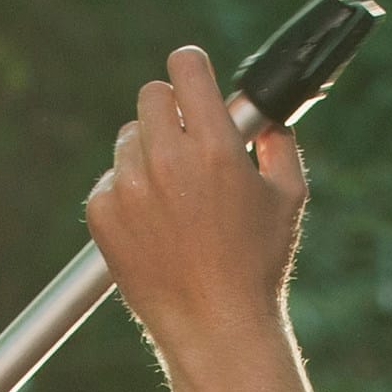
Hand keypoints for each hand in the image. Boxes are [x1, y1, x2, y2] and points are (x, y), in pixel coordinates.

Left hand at [86, 41, 307, 360]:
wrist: (215, 326)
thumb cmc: (258, 264)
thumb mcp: (288, 197)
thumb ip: (279, 144)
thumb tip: (266, 119)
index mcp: (213, 147)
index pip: (185, 66)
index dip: (191, 68)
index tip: (193, 79)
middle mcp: (166, 160)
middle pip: (151, 95)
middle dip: (170, 111)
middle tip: (186, 140)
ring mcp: (129, 187)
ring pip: (129, 138)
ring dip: (148, 152)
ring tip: (174, 194)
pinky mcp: (103, 214)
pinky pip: (109, 180)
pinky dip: (128, 192)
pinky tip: (154, 222)